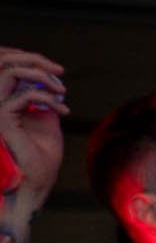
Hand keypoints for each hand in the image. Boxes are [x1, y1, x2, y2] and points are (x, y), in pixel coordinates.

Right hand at [0, 47, 67, 211]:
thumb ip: (44, 101)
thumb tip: (49, 84)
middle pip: (5, 62)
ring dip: (40, 74)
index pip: (8, 68)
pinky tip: (62, 111)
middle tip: (60, 72)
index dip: (32, 62)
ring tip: (60, 90)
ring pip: (10, 71)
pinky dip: (48, 99)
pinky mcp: (2, 118)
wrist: (37, 182)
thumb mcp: (47, 122)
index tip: (58, 74)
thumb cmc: (42, 158)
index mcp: (4, 101)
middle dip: (36, 60)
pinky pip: (25, 96)